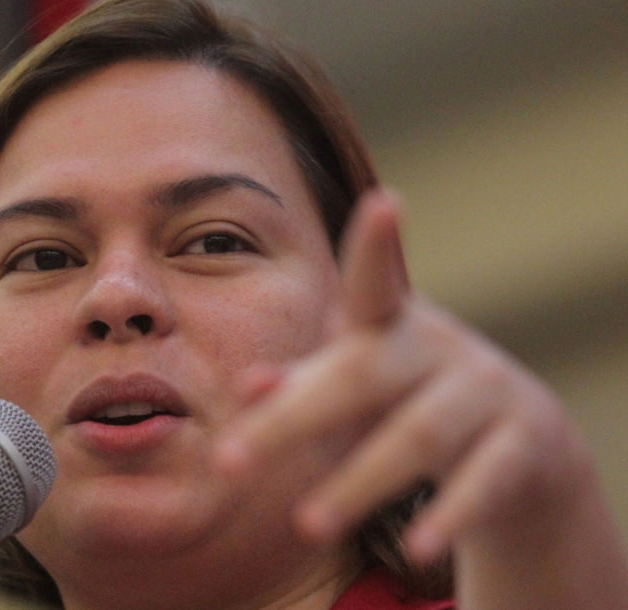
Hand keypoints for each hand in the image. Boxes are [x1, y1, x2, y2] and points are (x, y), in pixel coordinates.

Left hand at [214, 189, 627, 607]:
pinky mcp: (521, 448)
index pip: (376, 282)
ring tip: (306, 525)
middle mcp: (437, 349)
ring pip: (415, 438)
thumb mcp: (356, 383)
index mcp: (388, 325)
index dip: (379, 245)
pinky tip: (418, 549)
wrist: (523, 446)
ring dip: (357, 483)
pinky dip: (447, 516)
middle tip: (229, 462)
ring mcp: (485, 395)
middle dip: (292, 420)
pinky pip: (481, 486)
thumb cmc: (408, 399)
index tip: (384, 203)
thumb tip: (249, 385)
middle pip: (360, 377)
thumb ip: (303, 384)